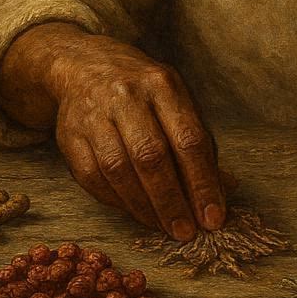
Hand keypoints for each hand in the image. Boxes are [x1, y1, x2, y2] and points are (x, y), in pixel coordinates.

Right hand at [36, 29, 226, 240]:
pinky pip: (93, 177)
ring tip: (164, 227)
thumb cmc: (143, 91)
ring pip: (119, 170)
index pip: (188, 139)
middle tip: (186, 232)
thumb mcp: (177, 101)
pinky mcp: (70, 135)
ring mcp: (95, 115)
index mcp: (163, 85)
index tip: (213, 217)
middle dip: (172, 201)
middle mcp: (127, 96)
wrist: (85, 66)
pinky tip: (136, 212)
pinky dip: (117, 201)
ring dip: (144, 207)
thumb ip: (200, 144)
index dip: (202, 183)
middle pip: (151, 157)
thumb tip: (226, 190)